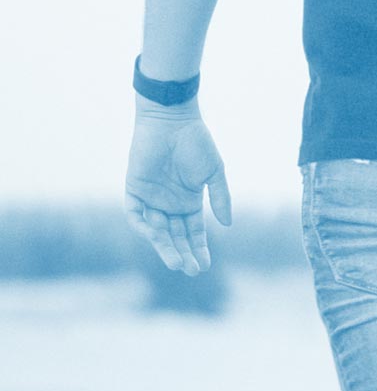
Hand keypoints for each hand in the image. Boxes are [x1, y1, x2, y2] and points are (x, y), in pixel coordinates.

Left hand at [125, 106, 231, 273]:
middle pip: (175, 236)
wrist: (172, 120)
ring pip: (156, 230)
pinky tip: (155, 236)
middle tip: (189, 270)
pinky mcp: (134, 189)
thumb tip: (227, 225)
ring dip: (164, 246)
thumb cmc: (196, 142)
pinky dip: (142, 226)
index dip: (199, 248)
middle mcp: (170, 203)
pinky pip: (135, 213)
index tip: (204, 265)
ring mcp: (151, 198)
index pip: (194, 232)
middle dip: (182, 253)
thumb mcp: (214, 173)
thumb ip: (220, 198)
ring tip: (175, 262)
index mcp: (189, 201)